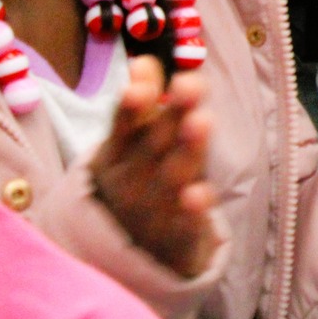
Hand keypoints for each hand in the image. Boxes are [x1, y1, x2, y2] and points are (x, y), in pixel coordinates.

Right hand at [89, 57, 219, 278]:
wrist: (125, 257)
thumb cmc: (137, 180)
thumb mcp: (133, 143)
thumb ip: (141, 101)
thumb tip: (144, 61)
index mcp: (114, 156)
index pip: (122, 127)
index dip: (131, 107)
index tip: (139, 86)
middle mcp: (128, 182)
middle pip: (153, 146)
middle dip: (172, 116)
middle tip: (190, 86)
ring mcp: (149, 212)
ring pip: (171, 178)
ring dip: (186, 151)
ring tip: (202, 121)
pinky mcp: (173, 239)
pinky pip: (184, 223)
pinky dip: (192, 211)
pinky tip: (201, 194)